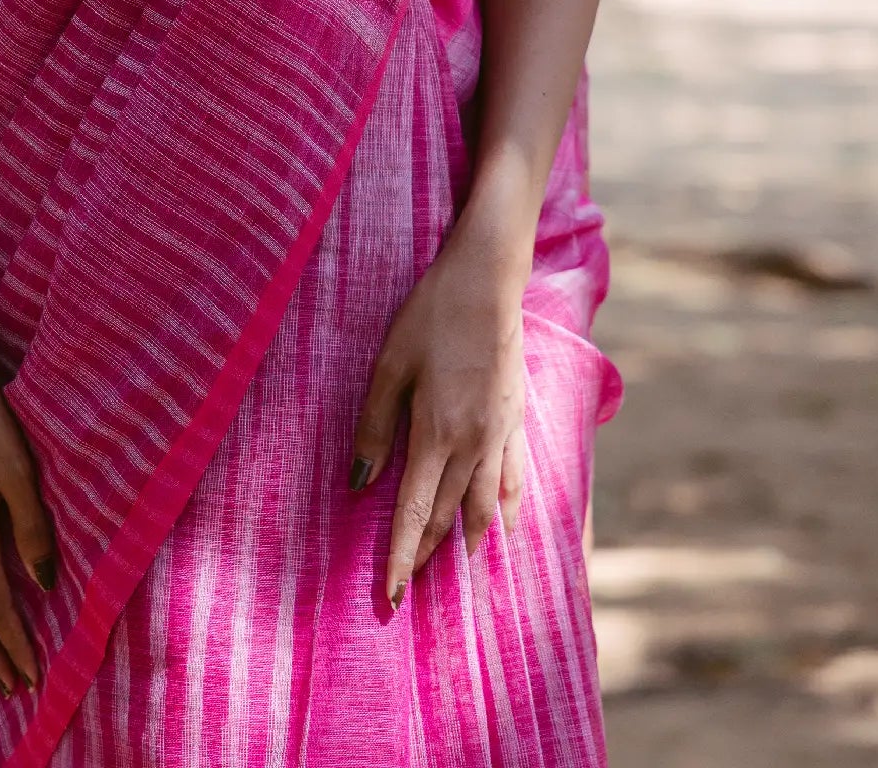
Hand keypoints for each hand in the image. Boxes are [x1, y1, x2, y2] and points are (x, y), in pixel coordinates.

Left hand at [349, 239, 526, 608]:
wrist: (488, 280)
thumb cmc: (431, 316)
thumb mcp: (390, 366)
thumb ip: (375, 427)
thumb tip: (360, 484)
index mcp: (438, 434)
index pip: (416, 513)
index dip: (400, 558)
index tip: (389, 598)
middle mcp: (475, 444)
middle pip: (451, 517)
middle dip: (428, 556)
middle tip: (410, 590)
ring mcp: (502, 433)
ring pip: (487, 506)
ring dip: (470, 541)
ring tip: (458, 571)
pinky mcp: (516, 417)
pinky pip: (514, 478)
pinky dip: (506, 509)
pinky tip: (503, 524)